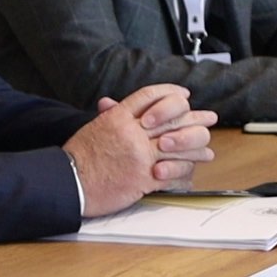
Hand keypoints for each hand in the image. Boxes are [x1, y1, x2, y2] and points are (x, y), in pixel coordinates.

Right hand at [65, 84, 216, 217]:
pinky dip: (185, 175)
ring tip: (205, 151)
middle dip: (195, 118)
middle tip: (208, 118)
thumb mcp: (94, 128)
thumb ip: (110, 117)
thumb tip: (112, 104)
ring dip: (197, 149)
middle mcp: (132, 132)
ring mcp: (140, 155)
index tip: (183, 96)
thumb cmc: (78, 158)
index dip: (171, 94)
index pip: (151, 96)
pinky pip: (174, 174)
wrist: (69, 182)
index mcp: (118, 117)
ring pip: (181, 146)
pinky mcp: (144, 178)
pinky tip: (190, 174)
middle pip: (173, 118)